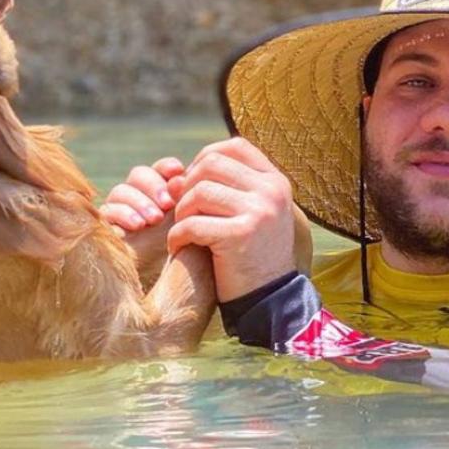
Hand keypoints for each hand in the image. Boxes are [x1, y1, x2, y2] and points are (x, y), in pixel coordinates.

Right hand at [101, 157, 184, 287]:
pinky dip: (122, 213)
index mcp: (164, 199)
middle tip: (167, 202)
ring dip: (139, 200)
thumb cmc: (186, 265)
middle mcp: (141, 205)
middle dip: (153, 183)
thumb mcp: (189, 230)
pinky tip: (138, 226)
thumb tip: (180, 176)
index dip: (166, 168)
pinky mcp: (105, 234)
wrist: (167, 302)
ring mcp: (122, 219)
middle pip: (138, 175)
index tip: (179, 171)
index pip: (160, 171)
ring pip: (121, 190)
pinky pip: (106, 211)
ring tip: (154, 219)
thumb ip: (187, 203)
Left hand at [167, 137, 296, 302]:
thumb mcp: (247, 213)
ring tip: (184, 231)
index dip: (206, 158)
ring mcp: (259, 211)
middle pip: (211, 164)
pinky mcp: (241, 235)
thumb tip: (173, 176)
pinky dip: (178, 237)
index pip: (235, 146)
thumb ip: (220, 188)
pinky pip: (192, 223)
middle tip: (185, 214)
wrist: (271, 302)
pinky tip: (180, 249)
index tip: (195, 185)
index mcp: (275, 181)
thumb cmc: (250, 254)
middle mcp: (271, 190)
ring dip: (182, 212)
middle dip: (188, 187)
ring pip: (199, 191)